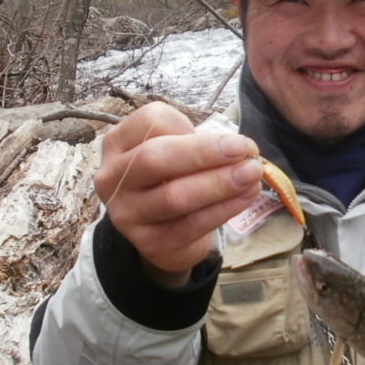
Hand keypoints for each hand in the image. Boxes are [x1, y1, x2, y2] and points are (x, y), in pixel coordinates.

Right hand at [94, 102, 262, 286]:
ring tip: (251, 174)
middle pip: (155, 158)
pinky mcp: (148, 243)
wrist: (162, 232)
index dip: (189, 124)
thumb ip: (199, 143)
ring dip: (219, 183)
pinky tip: (246, 196)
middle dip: (204, 153)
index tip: (227, 135)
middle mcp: (113, 178)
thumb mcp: (176, 151)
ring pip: (174, 196)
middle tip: (244, 149)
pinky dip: (223, 209)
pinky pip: (191, 225)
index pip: (149, 121)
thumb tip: (241, 147)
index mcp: (119, 143)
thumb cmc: (172, 178)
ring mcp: (126, 213)